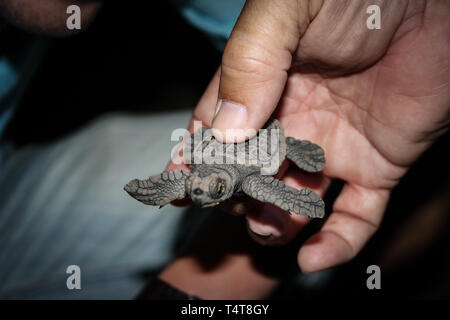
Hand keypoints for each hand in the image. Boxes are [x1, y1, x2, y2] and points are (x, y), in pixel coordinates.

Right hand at [169, 0, 449, 272]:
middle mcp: (293, 119)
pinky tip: (315, 257)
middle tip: (235, 201)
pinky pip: (356, 214)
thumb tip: (224, 131)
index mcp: (262, 83)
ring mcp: (333, 146)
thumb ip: (251, 64)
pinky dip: (336, 242)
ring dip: (276, 222)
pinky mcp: (377, 165)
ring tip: (270, 224)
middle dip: (237, 195)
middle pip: (250, 174)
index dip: (197, 160)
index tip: (181, 187)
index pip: (215, 131)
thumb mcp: (288, 9)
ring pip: (294, 201)